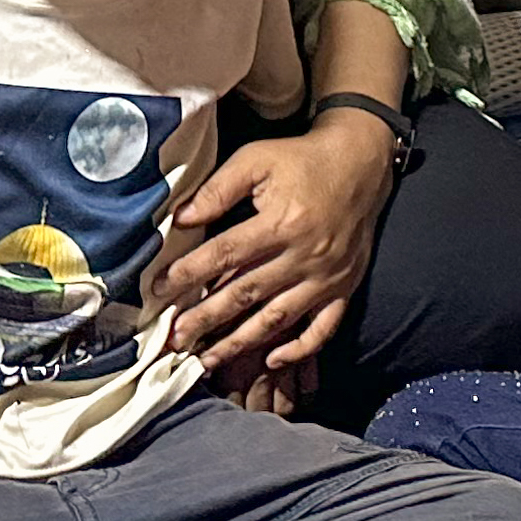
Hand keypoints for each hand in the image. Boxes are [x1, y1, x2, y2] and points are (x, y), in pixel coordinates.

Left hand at [150, 110, 390, 382]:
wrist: (360, 163)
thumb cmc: (301, 159)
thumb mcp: (256, 160)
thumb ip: (218, 189)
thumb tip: (180, 219)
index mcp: (280, 222)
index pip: (225, 254)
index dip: (189, 273)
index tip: (160, 289)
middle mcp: (304, 256)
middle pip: (246, 294)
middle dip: (206, 319)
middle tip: (176, 340)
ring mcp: (326, 278)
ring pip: (277, 319)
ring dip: (240, 343)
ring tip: (208, 360)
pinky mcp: (344, 288)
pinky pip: (323, 328)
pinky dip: (299, 349)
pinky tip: (271, 361)